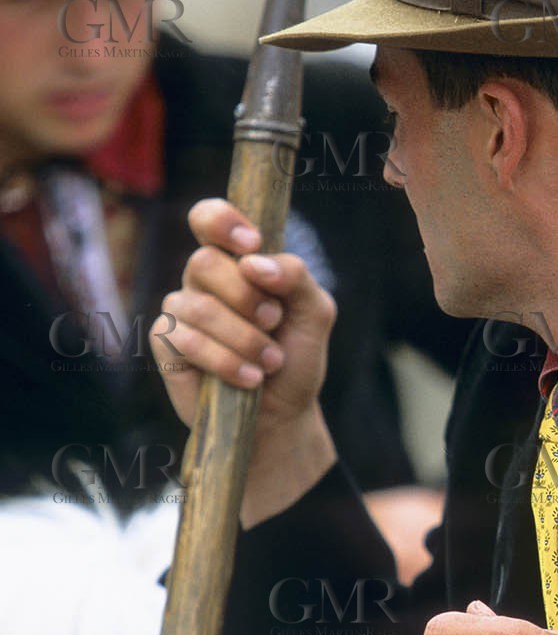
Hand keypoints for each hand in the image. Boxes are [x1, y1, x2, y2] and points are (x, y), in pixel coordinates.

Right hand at [150, 198, 337, 524]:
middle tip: (273, 321)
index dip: (221, 220)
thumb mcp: (315, 313)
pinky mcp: (166, 345)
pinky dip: (225, 361)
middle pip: (205, 262)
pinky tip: (250, 378)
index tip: (251, 243)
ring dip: (244, 337)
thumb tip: (255, 263)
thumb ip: (296, 276)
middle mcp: (204, 281)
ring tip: (271, 361)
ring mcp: (181, 311)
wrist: (282, 415)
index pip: (209, 218)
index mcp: (237, 261)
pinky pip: (185, 340)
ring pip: (198, 306)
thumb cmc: (296, 358)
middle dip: (246, 296)